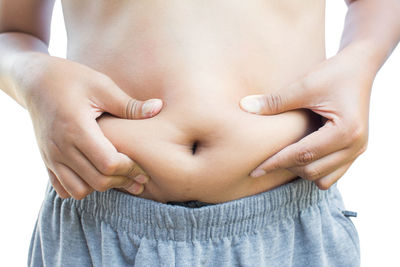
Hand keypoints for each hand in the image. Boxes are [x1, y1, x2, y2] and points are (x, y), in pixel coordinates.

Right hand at [18, 53, 162, 198]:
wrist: (35, 80)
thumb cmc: (72, 79)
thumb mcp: (102, 85)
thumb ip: (129, 104)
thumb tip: (159, 108)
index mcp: (77, 128)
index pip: (108, 163)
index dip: (130, 169)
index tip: (144, 169)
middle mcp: (61, 147)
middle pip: (97, 180)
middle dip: (123, 182)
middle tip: (139, 179)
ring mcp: (51, 156)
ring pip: (79, 190)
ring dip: (101, 187)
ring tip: (117, 177)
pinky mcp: (46, 160)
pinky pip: (63, 188)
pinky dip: (81, 187)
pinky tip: (95, 176)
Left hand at [239, 44, 373, 189]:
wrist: (359, 67)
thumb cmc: (333, 73)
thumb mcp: (303, 85)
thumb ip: (274, 101)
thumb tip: (244, 107)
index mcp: (346, 131)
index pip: (303, 155)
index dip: (276, 163)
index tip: (255, 170)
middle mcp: (356, 145)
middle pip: (312, 172)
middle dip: (286, 168)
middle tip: (264, 160)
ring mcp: (357, 150)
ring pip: (323, 179)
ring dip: (301, 171)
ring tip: (283, 156)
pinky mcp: (354, 151)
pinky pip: (332, 174)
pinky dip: (314, 169)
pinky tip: (299, 156)